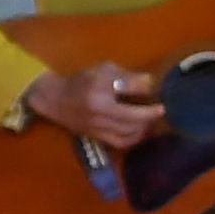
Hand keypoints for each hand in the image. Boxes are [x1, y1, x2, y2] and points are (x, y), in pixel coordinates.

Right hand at [24, 62, 161, 148]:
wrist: (54, 99)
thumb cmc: (80, 81)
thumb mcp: (102, 70)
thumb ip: (126, 77)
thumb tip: (150, 83)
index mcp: (99, 94)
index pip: (129, 93)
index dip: (148, 97)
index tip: (160, 98)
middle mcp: (99, 114)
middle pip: (132, 120)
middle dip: (149, 116)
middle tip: (159, 110)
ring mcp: (97, 128)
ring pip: (128, 134)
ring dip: (143, 128)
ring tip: (150, 121)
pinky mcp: (97, 137)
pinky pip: (120, 142)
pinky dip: (133, 138)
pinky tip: (138, 131)